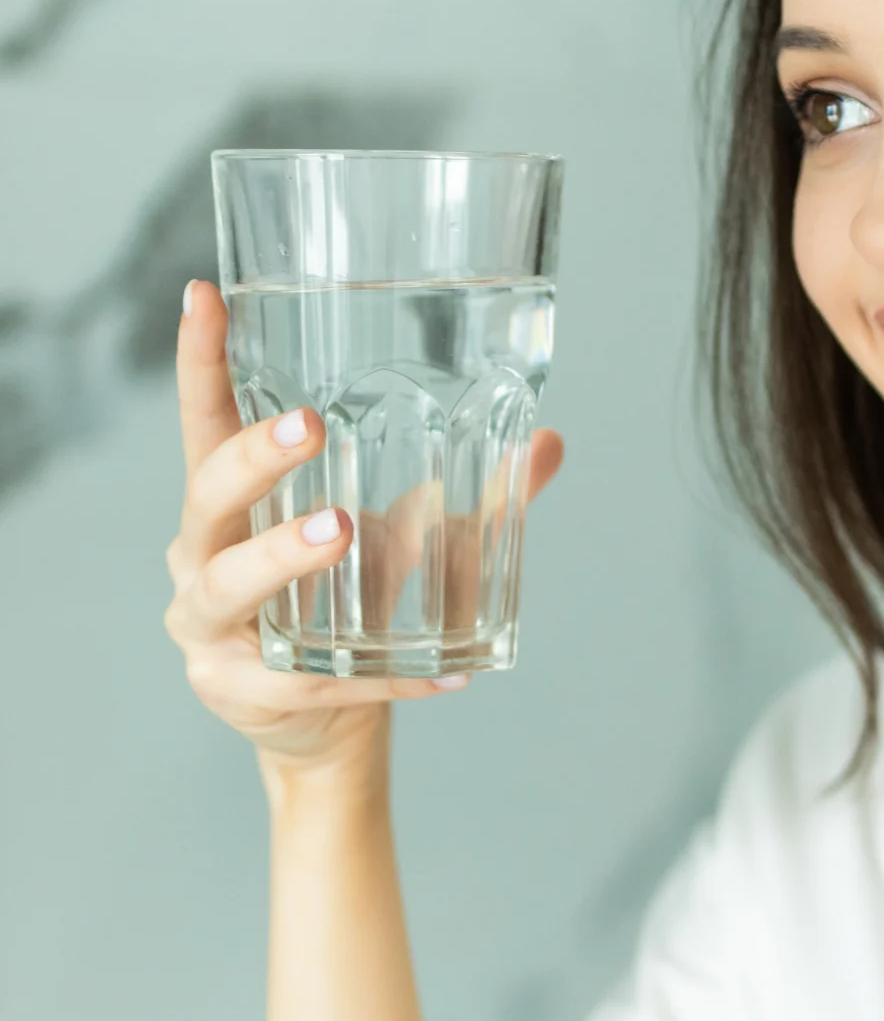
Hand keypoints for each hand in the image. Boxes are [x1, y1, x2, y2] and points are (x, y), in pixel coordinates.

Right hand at [165, 280, 563, 771]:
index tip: (204, 295)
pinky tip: (445, 672)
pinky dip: (378, 673)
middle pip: (206, 496)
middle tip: (312, 426)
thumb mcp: (406, 540)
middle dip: (254, 459)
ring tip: (344, 529)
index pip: (204, 421)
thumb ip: (468, 498)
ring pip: (230, 585)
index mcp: (231, 503)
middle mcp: (202, 556)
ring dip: (284, 553)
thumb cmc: (348, 606)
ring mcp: (209, 628)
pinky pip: (304, 679)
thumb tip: (547, 444)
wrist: (323, 725)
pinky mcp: (239, 692)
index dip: (198, 360)